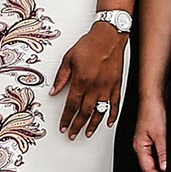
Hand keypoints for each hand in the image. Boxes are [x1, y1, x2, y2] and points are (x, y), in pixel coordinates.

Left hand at [51, 21, 127, 138]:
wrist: (108, 36)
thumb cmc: (89, 45)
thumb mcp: (68, 59)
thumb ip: (61, 77)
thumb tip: (53, 91)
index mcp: (81, 81)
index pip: (71, 106)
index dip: (66, 118)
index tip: (63, 127)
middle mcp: (95, 87)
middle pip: (84, 112)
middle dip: (77, 126)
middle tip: (72, 134)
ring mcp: (107, 88)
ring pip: (100, 112)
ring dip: (93, 125)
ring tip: (87, 133)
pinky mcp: (117, 85)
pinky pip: (115, 104)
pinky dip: (112, 115)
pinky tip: (108, 122)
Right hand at [133, 92, 168, 171]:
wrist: (153, 97)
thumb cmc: (153, 111)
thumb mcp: (161, 134)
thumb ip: (163, 152)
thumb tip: (165, 167)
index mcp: (140, 146)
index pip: (148, 169)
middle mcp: (141, 145)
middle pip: (149, 167)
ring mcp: (146, 141)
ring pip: (152, 161)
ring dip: (160, 169)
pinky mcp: (151, 137)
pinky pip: (155, 153)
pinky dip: (161, 159)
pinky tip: (168, 161)